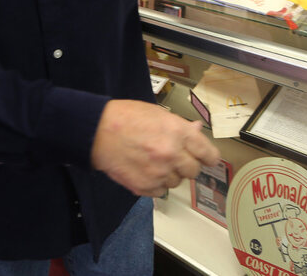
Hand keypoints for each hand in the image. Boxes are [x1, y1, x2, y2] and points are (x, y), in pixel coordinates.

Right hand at [91, 99, 220, 197]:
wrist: (97, 132)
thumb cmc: (125, 118)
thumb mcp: (158, 114)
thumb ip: (180, 126)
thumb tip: (197, 131)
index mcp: (178, 133)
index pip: (208, 153)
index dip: (208, 156)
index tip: (207, 158)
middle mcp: (172, 154)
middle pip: (193, 171)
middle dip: (186, 165)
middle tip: (173, 157)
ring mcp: (158, 173)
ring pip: (176, 182)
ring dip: (169, 174)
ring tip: (153, 161)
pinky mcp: (145, 187)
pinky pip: (161, 191)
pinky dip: (155, 184)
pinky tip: (145, 170)